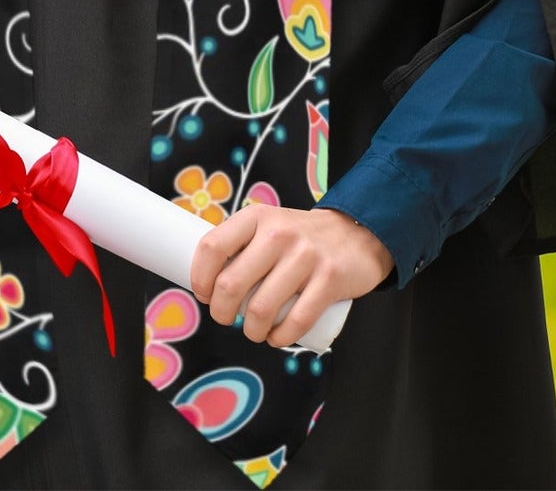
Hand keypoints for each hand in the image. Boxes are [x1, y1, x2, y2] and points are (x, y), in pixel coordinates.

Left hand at [189, 205, 393, 348]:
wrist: (356, 233)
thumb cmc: (299, 238)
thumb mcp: (267, 225)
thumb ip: (242, 245)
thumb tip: (207, 280)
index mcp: (256, 217)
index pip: (212, 247)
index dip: (199, 277)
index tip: (203, 294)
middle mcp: (277, 233)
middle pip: (231, 284)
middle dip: (221, 312)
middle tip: (225, 318)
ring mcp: (305, 256)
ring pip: (261, 308)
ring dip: (250, 331)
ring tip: (253, 331)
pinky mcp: (329, 280)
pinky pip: (296, 321)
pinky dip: (280, 338)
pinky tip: (275, 338)